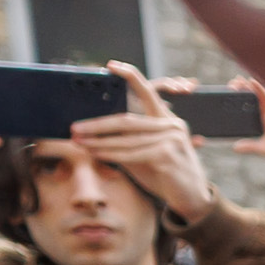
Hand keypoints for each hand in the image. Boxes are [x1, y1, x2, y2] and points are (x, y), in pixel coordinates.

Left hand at [71, 66, 218, 224]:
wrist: (190, 199)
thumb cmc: (164, 174)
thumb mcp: (144, 153)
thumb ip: (125, 140)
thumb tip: (91, 134)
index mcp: (167, 119)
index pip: (148, 92)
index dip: (130, 76)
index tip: (111, 65)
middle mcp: (172, 125)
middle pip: (127, 120)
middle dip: (97, 124)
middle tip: (74, 127)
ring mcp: (171, 140)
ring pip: (126, 139)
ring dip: (98, 142)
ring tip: (79, 143)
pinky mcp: (168, 156)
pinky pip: (131, 154)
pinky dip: (110, 155)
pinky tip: (95, 154)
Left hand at [239, 78, 264, 193]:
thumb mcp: (264, 150)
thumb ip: (250, 147)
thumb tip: (235, 148)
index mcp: (264, 121)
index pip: (251, 105)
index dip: (242, 96)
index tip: (232, 86)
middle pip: (259, 100)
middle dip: (249, 89)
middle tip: (237, 79)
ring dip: (262, 92)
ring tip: (252, 82)